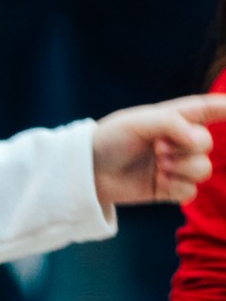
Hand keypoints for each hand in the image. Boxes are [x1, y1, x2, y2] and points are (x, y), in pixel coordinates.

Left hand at [91, 95, 225, 205]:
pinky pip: (190, 192)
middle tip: (159, 149)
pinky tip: (159, 182)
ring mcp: (174, 167)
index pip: (204, 110)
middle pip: (206, 144)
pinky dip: (176, 187)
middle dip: (186, 147)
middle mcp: (176, 142)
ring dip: (182, 168)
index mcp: (171, 119)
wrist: (88, 173)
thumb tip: (200, 141)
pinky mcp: (168, 190)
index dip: (223, 109)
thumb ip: (172, 124)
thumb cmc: (109, 140)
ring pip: (202, 169)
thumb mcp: (138, 123)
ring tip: (158, 165)